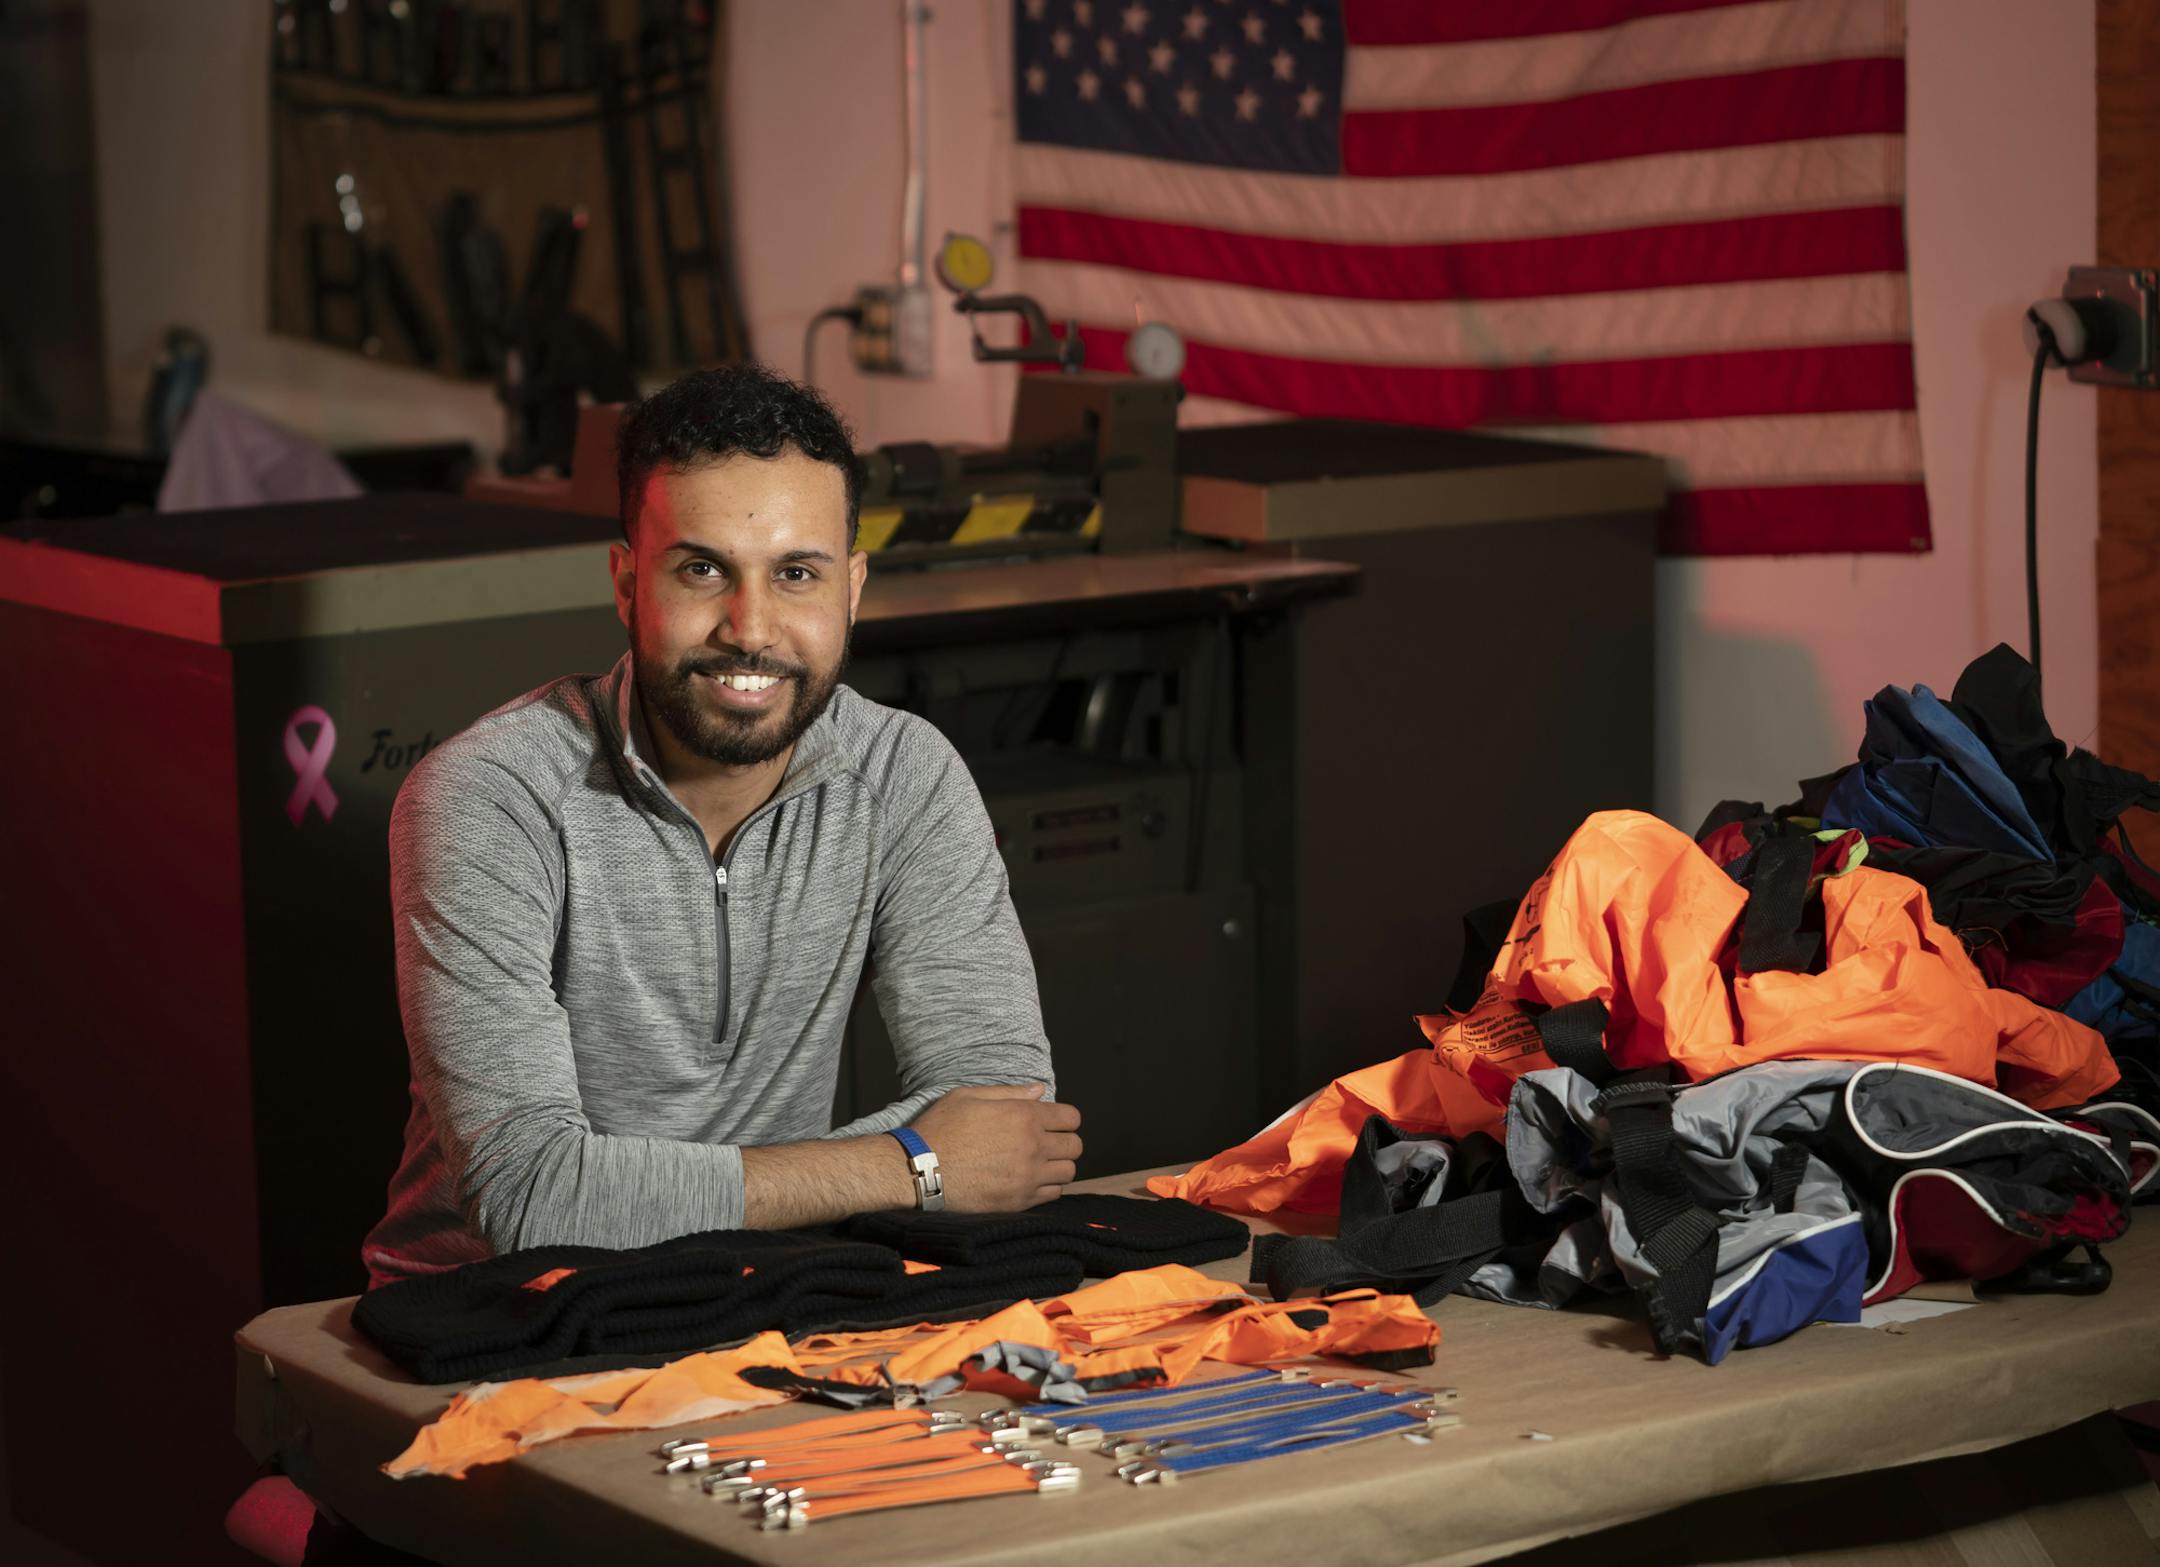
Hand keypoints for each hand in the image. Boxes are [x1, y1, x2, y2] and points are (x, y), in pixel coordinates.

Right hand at [909, 1084, 1082, 1211]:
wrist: (919, 1171)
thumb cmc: (940, 1129)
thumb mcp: (968, 1096)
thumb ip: (1009, 1092)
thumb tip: (1039, 1090)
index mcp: (1023, 1116)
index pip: (1071, 1118)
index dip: (1064, 1119)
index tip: (1053, 1123)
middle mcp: (1033, 1146)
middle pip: (1075, 1146)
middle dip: (1065, 1142)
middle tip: (1047, 1143)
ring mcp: (1028, 1177)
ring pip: (1068, 1172)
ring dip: (1058, 1166)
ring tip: (1039, 1164)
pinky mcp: (1019, 1201)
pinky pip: (1052, 1195)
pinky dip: (1047, 1188)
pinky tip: (1029, 1181)